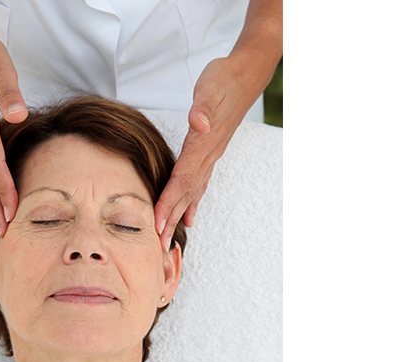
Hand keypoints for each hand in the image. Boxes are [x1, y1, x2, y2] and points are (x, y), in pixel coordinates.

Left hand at [153, 56, 252, 251]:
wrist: (246, 74)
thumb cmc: (224, 78)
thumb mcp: (210, 86)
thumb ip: (203, 107)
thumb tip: (199, 123)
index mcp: (203, 143)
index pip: (183, 178)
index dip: (169, 201)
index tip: (156, 223)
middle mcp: (207, 154)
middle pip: (186, 193)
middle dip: (170, 220)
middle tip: (157, 246)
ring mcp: (211, 156)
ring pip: (192, 192)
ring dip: (178, 217)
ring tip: (168, 239)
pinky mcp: (210, 153)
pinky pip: (199, 184)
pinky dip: (191, 203)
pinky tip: (188, 217)